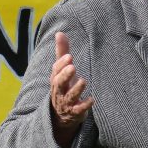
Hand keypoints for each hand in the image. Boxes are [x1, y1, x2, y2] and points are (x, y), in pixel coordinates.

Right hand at [49, 32, 92, 147]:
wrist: (60, 114)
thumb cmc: (63, 87)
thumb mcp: (61, 71)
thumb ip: (62, 52)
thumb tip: (59, 32)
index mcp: (55, 79)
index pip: (55, 71)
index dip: (61, 64)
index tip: (69, 57)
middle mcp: (59, 91)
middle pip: (59, 83)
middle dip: (65, 75)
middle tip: (73, 67)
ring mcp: (66, 102)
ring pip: (69, 96)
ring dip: (76, 89)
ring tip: (83, 81)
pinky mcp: (74, 112)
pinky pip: (78, 110)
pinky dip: (84, 105)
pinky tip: (92, 99)